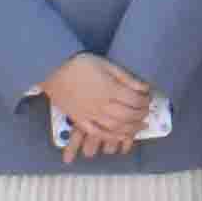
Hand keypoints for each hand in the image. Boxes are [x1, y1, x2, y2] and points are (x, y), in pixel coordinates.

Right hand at [42, 54, 157, 152]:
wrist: (53, 69)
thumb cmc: (80, 63)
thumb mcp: (106, 64)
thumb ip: (126, 78)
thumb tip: (144, 88)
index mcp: (110, 89)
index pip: (135, 100)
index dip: (145, 101)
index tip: (148, 99)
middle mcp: (102, 104)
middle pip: (128, 115)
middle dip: (141, 115)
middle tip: (146, 113)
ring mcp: (90, 114)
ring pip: (116, 127)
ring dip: (131, 129)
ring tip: (139, 126)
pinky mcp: (79, 120)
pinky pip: (97, 133)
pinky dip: (111, 137)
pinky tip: (119, 137)